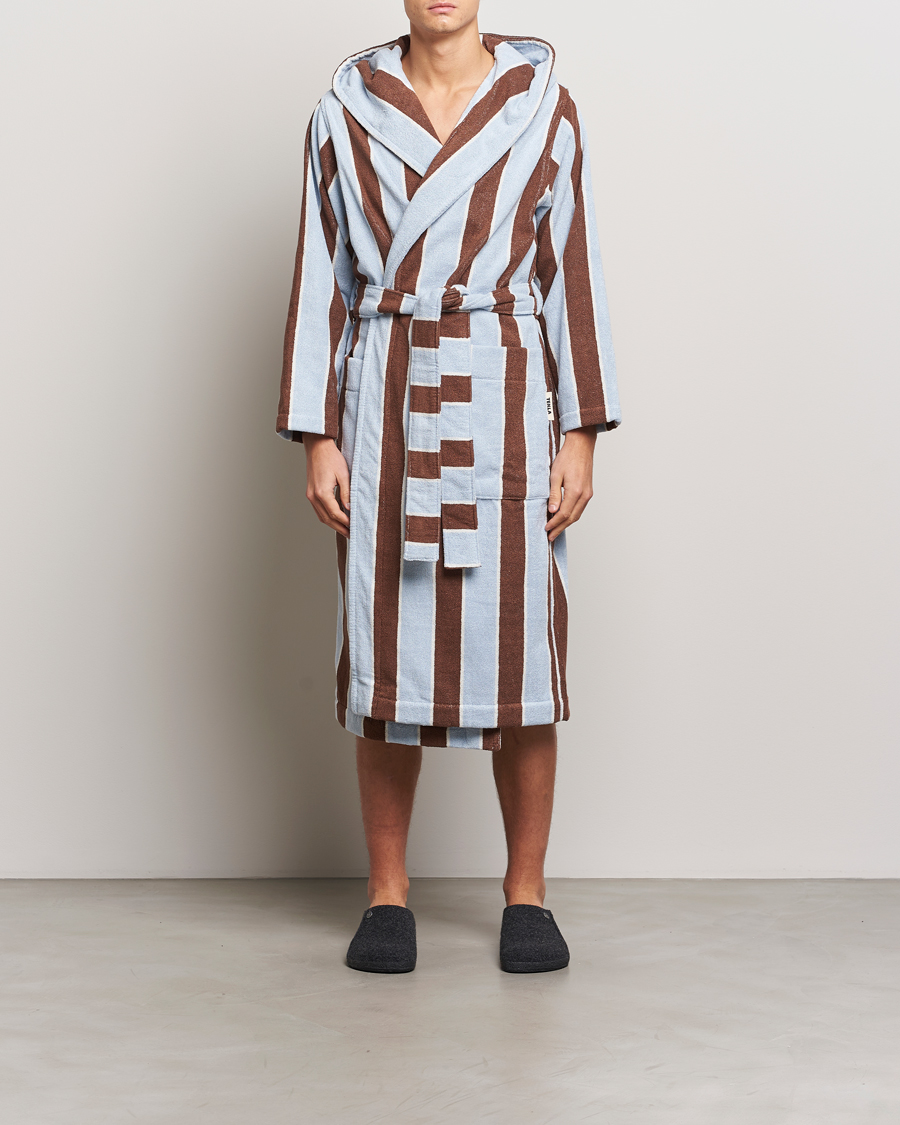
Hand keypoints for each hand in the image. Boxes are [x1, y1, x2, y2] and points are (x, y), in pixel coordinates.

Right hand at [304, 434, 350, 536]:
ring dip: (333, 524)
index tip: (354, 526)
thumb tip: (349, 508)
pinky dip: (327, 517)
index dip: (345, 522)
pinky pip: (318, 510)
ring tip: (345, 530)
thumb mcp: (344, 475)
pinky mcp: (310, 493)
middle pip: (327, 518)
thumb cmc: (331, 458)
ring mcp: (310, 495)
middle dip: (339, 528)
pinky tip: (336, 519)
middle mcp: (313, 496)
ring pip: (321, 516)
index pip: (335, 513)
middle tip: (351, 535)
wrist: (317, 447)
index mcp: (322, 492)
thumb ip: (346, 493)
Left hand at [545, 427, 595, 541]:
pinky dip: (572, 516)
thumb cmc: (567, 458)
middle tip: (550, 537)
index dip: (554, 523)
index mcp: (575, 491)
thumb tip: (552, 511)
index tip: (546, 529)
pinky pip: (580, 508)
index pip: (564, 514)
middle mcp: (584, 495)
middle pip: (572, 518)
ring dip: (566, 524)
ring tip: (556, 530)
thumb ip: (554, 494)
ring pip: (577, 515)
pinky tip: (564, 518)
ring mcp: (588, 494)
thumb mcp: (555, 475)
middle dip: (560, 528)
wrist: (581, 446)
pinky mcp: (588, 492)